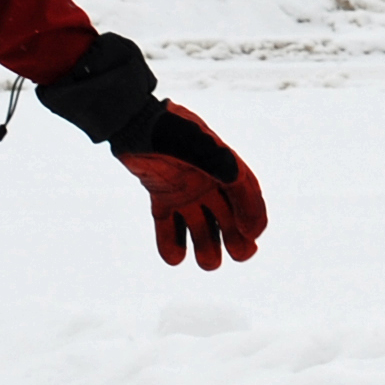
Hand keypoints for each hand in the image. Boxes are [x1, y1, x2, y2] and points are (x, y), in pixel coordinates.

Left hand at [121, 101, 266, 269]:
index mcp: (222, 164)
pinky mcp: (163, 200)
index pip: (246, 193)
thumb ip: (214, 159)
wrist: (131, 124)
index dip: (254, 215)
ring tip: (208, 261)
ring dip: (207, 247)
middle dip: (237, 238)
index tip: (251, 235)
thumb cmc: (165, 129)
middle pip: (230, 217)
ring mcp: (186, 193)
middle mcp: (208, 181)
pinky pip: (170, 227)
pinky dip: (171, 244)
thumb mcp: (193, 141)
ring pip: (202, 228)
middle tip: (240, 254)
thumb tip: (237, 178)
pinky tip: (174, 257)